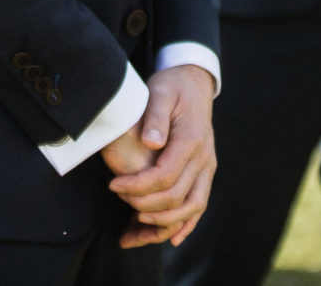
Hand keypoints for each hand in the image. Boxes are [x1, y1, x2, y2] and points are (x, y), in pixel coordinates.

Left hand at [109, 64, 215, 248]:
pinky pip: (199, 205)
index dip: (137, 186)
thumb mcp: (161, 91)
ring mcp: (207, 167)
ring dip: (163, 223)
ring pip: (192, 208)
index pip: (165, 175)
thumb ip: (154, 115)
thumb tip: (149, 142)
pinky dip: (186, 225)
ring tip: (135, 228)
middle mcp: (204, 158)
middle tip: (118, 199)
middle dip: (144, 205)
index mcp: (191, 140)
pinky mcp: (206, 173)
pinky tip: (170, 238)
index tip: (112, 185)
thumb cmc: (173, 86)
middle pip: (177, 197)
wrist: (196, 83)